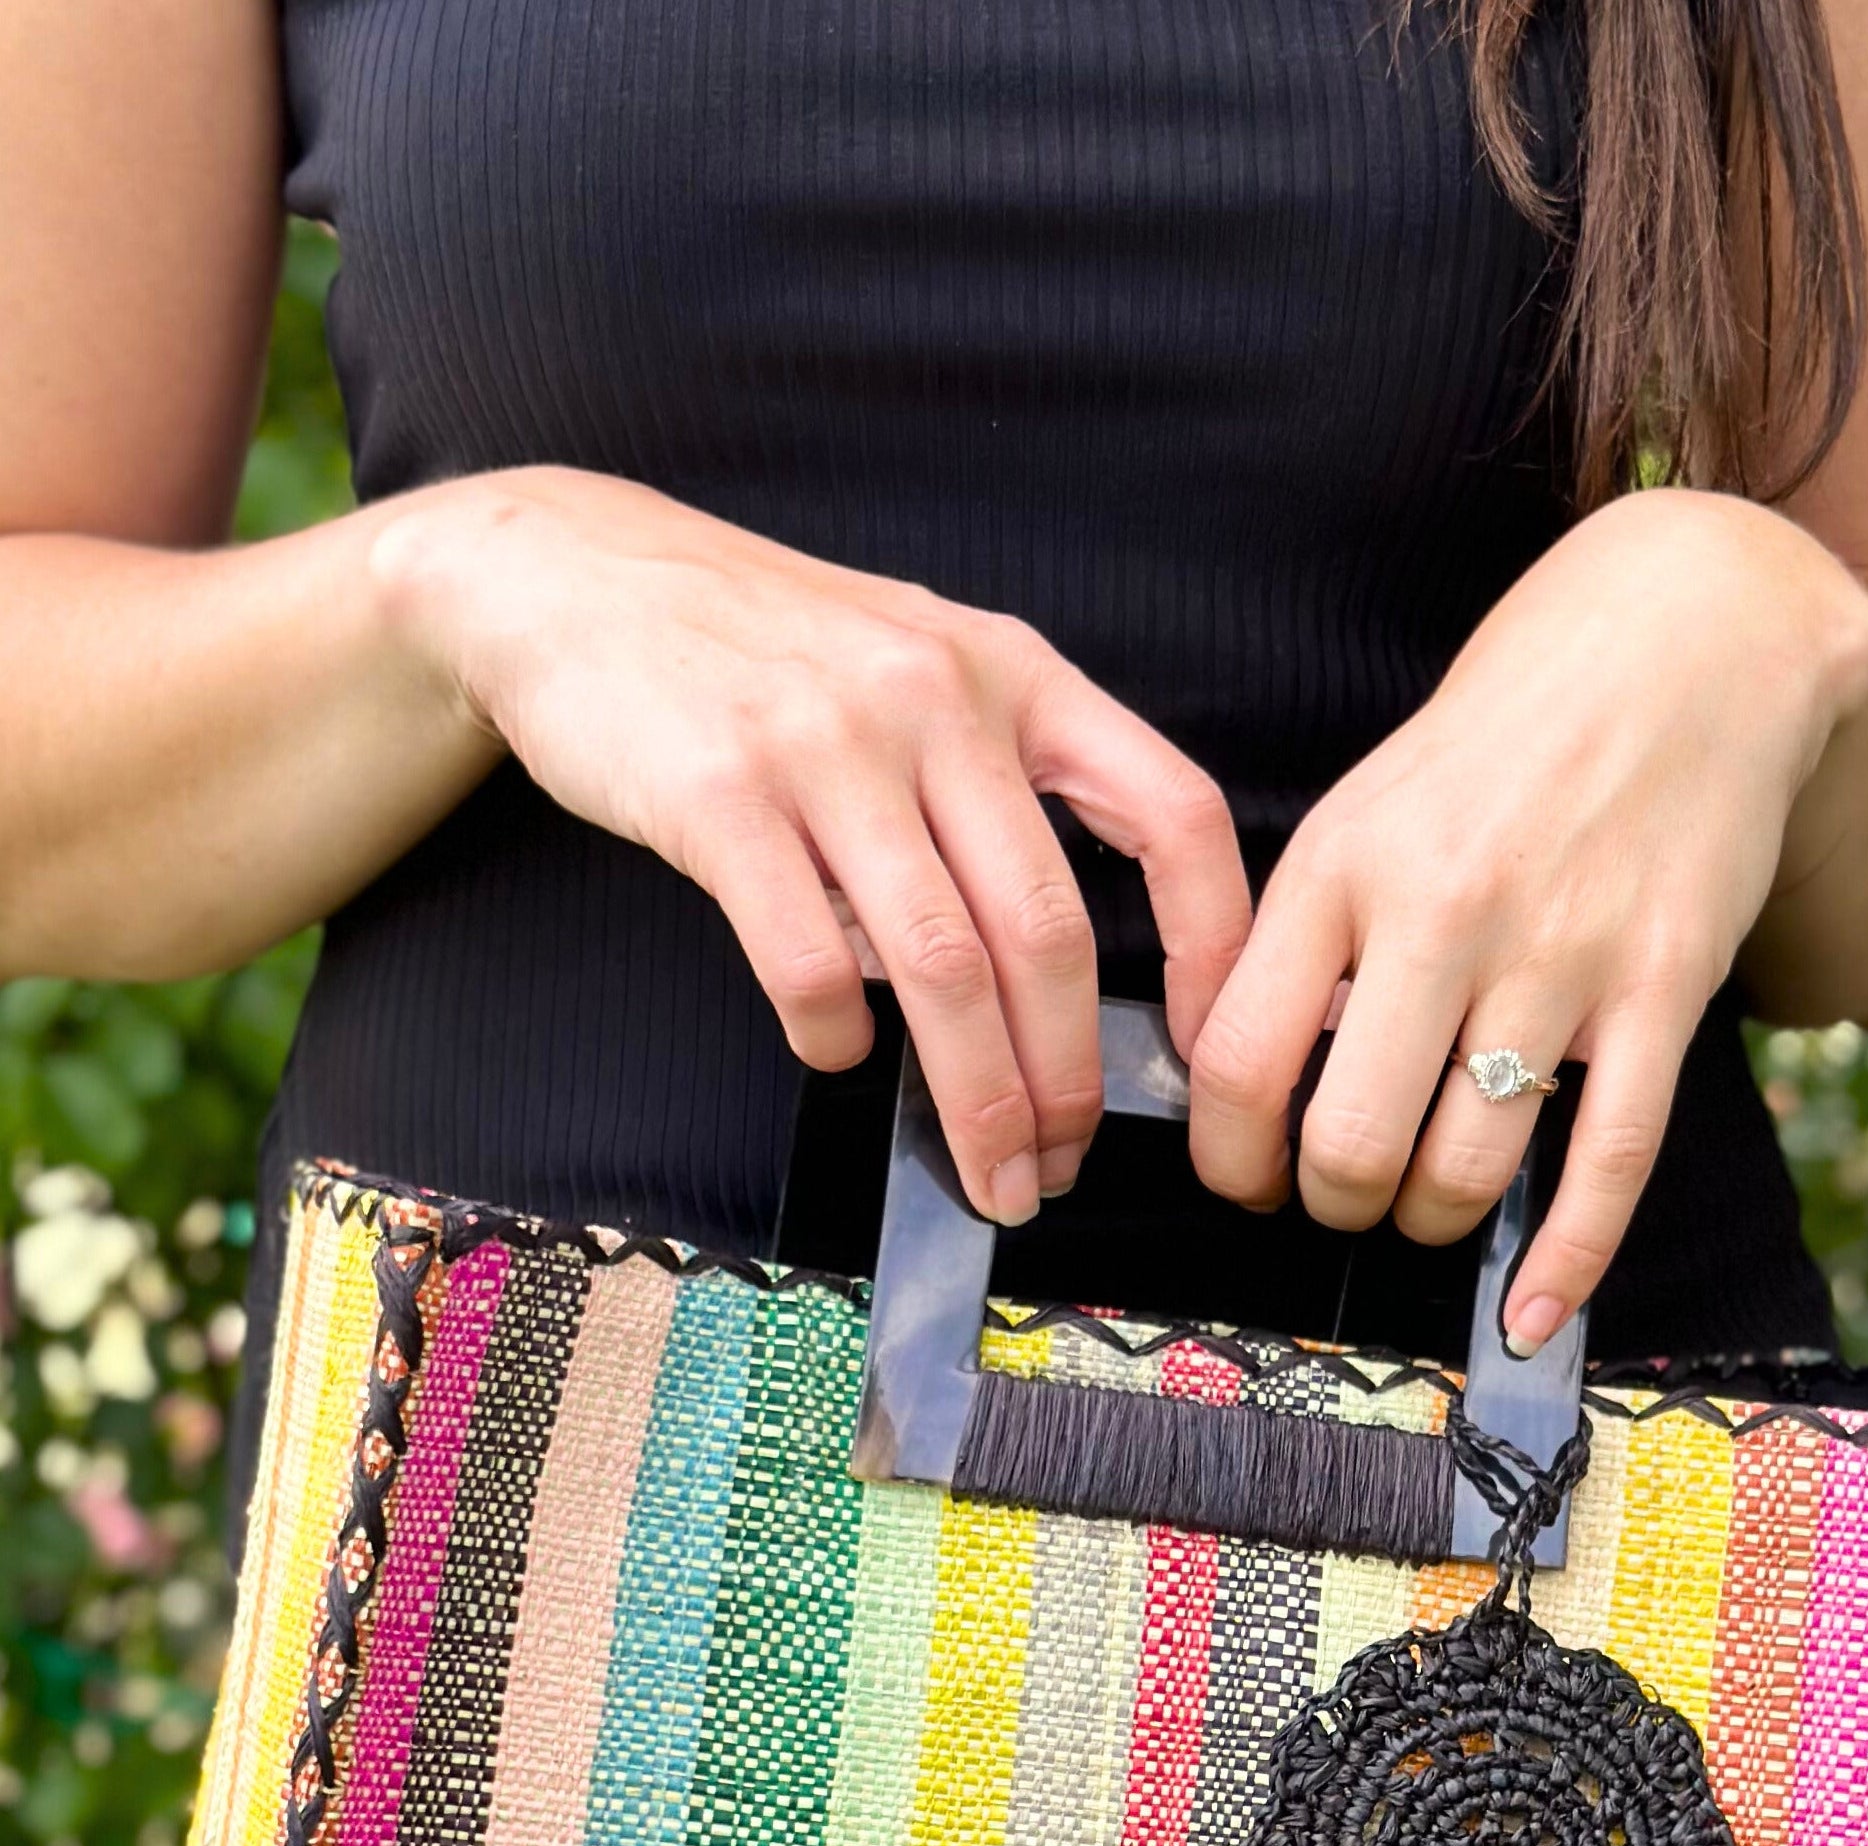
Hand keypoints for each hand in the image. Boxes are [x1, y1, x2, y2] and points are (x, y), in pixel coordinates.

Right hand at [372, 467, 1253, 1223]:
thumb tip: (1051, 975)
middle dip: (1063, 1082)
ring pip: (941, 968)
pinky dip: (831, 1035)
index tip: (1210, 1048)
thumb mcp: (917, 664)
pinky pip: (808, 960)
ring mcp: (827, 744)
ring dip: (972, 1098)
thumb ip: (994, 787)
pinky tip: (832, 1051)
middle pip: (1046, 933)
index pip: (1173, 814)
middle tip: (1055, 1166)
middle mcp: (935, 700)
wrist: (572, 571)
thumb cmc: (758, 646)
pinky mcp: (722, 794)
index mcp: (1013, 673)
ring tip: (982, 1170)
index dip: (1212, 945)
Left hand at [1185, 492, 1867, 1345]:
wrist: (1684, 638)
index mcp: (1343, 862)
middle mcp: (1443, 910)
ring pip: (1466, 1168)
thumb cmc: (1504, 742)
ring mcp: (1561, 953)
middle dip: (1334, 1201)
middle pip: (1348, 1142)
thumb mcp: (1371, 805)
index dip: (1228, 1157)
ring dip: (1435, 1218)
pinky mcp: (1665, 987)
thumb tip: (1237, 1086)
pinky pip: (1608, 1164)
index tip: (1247, 1175)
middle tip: (1345, 1191)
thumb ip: (1306, 937)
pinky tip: (1532, 1314)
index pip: (1237, 1061)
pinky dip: (1565, 1264)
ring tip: (1433, 1199)